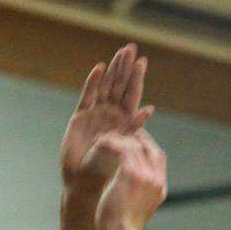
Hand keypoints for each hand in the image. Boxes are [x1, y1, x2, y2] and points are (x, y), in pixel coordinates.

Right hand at [61, 43, 152, 198]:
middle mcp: (111, 114)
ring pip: (105, 86)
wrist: (84, 181)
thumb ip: (134, 127)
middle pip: (119, 85)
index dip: (137, 78)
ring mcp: (95, 113)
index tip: (142, 61)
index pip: (132, 94)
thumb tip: (150, 109)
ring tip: (119, 53)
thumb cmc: (106, 169)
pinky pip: (88, 95)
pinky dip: (93, 82)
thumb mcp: (124, 147)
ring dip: (112, 70)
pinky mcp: (80, 117)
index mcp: (124, 120)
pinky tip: (99, 68)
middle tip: (130, 48)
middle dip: (125, 67)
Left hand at [95, 131, 167, 229]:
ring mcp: (147, 175)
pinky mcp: (133, 173)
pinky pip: (123, 148)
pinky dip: (111, 143)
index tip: (127, 142)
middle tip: (114, 135)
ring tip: (101, 139)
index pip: (157, 157)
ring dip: (117, 140)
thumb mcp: (134, 214)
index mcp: (159, 188)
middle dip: (132, 138)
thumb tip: (133, 196)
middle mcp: (157, 180)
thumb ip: (138, 199)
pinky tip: (99, 143)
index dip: (143, 146)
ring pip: (135, 145)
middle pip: (149, 147)